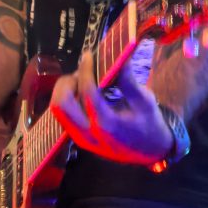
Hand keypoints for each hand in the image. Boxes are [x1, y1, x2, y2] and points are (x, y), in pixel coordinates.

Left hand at [50, 52, 172, 167]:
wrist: (149, 152)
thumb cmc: (149, 125)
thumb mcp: (144, 101)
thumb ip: (128, 80)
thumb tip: (119, 56)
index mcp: (106, 124)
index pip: (87, 92)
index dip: (85, 70)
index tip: (88, 55)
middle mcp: (88, 133)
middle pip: (61, 103)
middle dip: (67, 82)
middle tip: (81, 72)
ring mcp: (80, 138)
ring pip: (58, 110)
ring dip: (66, 90)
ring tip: (82, 80)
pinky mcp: (78, 138)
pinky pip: (63, 116)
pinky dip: (68, 100)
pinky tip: (83, 92)